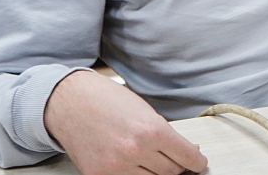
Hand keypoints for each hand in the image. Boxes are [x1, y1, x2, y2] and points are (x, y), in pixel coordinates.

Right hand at [44, 71, 207, 174]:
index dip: (197, 162)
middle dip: (177, 165)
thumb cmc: (106, 101)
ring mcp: (116, 166)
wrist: (69, 102)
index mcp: (152, 130)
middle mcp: (136, 150)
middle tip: (175, 159)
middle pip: (171, 172)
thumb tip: (188, 151)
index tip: (198, 163)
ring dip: (156, 171)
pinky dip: (135, 174)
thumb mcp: (146, 111)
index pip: (187, 158)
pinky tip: (134, 164)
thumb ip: (166, 134)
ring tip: (152, 158)